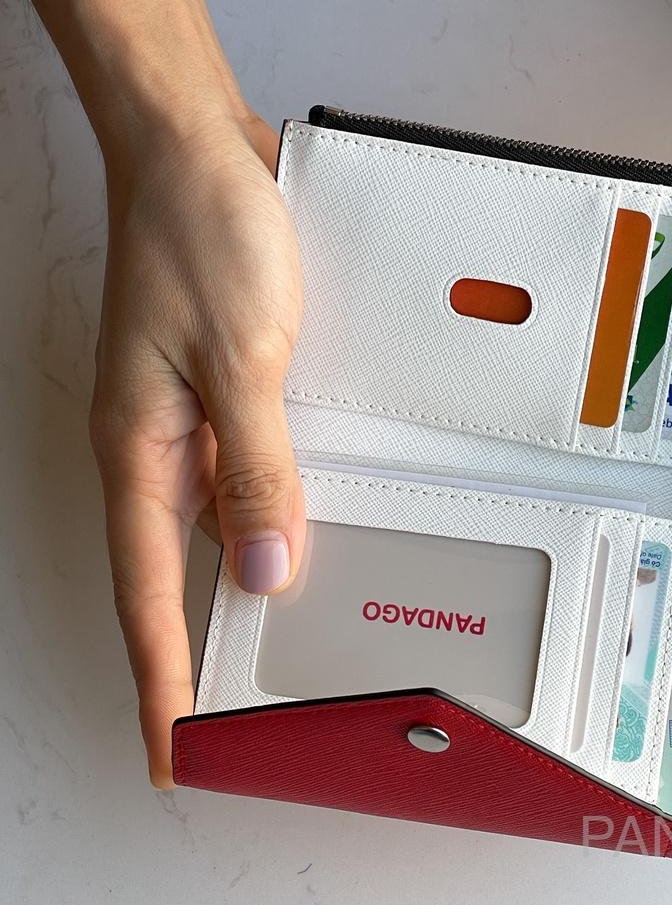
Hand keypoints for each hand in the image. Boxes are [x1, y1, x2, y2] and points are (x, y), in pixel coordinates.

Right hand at [89, 114, 305, 785]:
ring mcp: (193, 426)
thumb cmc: (200, 234)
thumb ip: (257, 468)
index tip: (172, 749)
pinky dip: (269, 521)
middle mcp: (161, 451)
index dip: (161, 681)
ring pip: (216, 534)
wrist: (198, 155)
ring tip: (269, 651)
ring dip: (240, 588)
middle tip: (229, 723)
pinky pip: (246, 482)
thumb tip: (265, 565)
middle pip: (176, 580)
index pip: (147, 597)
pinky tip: (297, 540)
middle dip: (197, 656)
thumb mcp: (241, 360)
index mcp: (141, 452)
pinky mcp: (227, 399)